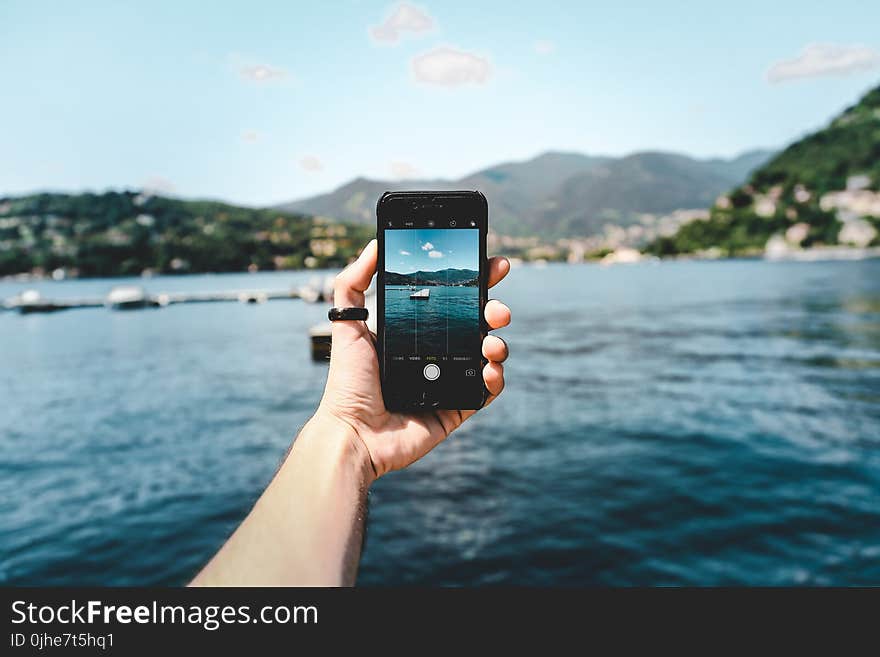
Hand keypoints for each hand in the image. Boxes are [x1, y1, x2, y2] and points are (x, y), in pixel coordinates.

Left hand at [317, 239, 510, 479]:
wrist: (354, 432)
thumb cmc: (348, 381)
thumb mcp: (347, 323)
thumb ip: (353, 281)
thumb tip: (375, 243)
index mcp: (416, 330)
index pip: (453, 299)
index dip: (476, 281)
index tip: (493, 265)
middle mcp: (436, 352)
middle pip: (478, 323)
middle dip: (495, 309)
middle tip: (497, 308)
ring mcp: (449, 380)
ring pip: (488, 354)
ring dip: (498, 343)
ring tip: (491, 343)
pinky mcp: (457, 408)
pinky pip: (487, 391)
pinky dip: (496, 379)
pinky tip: (490, 370)